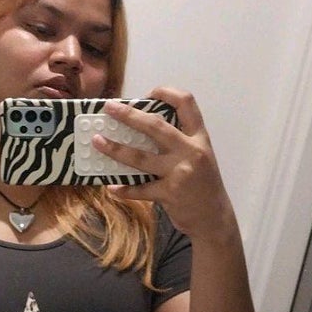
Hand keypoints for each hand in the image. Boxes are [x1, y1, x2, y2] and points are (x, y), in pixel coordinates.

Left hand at [97, 87, 235, 241]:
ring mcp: (180, 172)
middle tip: (109, 108)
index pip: (186, 103)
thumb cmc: (203, 186)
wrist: (214, 218)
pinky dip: (124, 190)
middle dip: (129, 115)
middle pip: (156, 126)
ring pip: (141, 157)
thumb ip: (179, 143)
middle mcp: (191, 151)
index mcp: (199, 138)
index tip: (148, 93)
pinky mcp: (170, 193)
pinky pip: (140, 190)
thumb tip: (141, 130)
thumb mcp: (200, 157)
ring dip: (115, 149)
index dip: (166, 92)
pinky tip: (112, 187)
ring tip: (97, 141)